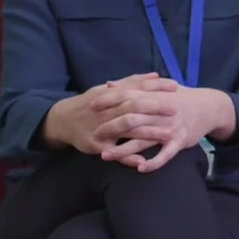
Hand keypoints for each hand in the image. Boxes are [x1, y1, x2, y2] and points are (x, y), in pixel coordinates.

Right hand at [41, 73, 177, 154]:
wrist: (62, 120)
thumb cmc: (91, 102)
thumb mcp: (107, 89)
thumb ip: (131, 82)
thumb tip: (155, 75)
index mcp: (111, 94)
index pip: (136, 87)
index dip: (155, 87)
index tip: (175, 87)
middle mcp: (107, 109)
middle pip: (134, 106)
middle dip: (155, 108)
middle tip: (175, 110)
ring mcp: (102, 127)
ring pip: (128, 129)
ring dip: (149, 132)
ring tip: (168, 134)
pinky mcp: (96, 144)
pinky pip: (114, 152)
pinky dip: (128, 157)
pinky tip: (143, 162)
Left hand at [94, 86, 235, 173]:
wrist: (210, 106)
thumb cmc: (180, 97)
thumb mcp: (159, 88)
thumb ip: (132, 87)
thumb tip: (108, 84)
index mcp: (154, 97)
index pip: (128, 96)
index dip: (109, 100)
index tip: (92, 106)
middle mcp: (160, 111)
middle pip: (132, 119)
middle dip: (111, 127)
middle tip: (93, 135)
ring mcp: (170, 127)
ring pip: (144, 139)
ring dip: (124, 149)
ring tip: (106, 156)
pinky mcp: (180, 140)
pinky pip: (166, 154)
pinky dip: (154, 161)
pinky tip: (141, 169)